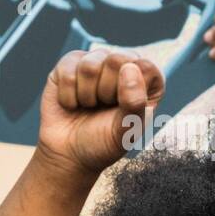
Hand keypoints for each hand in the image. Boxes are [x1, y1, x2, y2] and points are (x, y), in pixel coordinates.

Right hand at [37, 48, 163, 178]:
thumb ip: (135, 102)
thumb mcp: (127, 131)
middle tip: (104, 107)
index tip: (125, 110)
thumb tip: (129, 67)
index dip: (131, 91)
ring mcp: (96, 61)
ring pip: (90, 65)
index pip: (146, 67)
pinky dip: (68, 96)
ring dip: (87, 96)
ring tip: (89, 106)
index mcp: (146, 79)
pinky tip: (72, 104)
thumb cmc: (104, 142)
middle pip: (116, 60)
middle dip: (106, 92)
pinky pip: (68, 71)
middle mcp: (122, 65)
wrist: (69, 154)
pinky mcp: (69, 64)